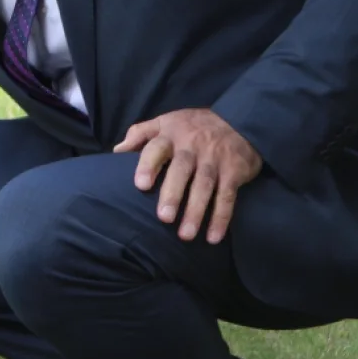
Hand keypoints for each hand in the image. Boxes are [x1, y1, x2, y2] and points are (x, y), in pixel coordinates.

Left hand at [114, 108, 261, 244]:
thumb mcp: (166, 122)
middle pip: (181, 170)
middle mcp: (192, 146)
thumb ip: (140, 134)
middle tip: (164, 218)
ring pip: (204, 185)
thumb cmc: (193, 127)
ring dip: (196, 211)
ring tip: (185, 235)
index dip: (148, 165)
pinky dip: (221, 217)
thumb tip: (116, 151)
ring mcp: (214, 159)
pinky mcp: (234, 171)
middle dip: (173, 193)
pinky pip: (227, 196)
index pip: (156, 148)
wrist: (240, 120)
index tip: (140, 185)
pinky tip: (213, 237)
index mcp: (171, 134)